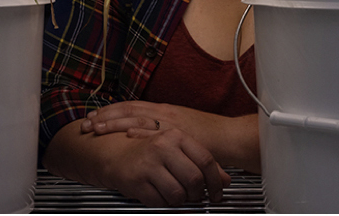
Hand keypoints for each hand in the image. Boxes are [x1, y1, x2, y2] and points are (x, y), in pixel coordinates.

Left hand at [80, 101, 260, 171]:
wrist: (231, 137)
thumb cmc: (207, 135)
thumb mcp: (179, 126)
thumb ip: (160, 128)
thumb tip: (139, 132)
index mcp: (162, 110)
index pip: (129, 106)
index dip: (109, 111)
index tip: (91, 116)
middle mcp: (164, 113)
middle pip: (127, 110)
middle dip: (104, 117)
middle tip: (85, 124)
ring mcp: (172, 123)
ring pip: (137, 118)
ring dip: (115, 123)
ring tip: (97, 128)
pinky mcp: (181, 134)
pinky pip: (159, 132)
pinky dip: (142, 132)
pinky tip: (128, 135)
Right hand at [100, 127, 229, 206]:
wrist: (113, 154)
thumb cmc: (147, 152)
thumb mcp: (176, 149)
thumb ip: (201, 162)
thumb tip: (225, 180)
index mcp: (175, 136)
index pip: (205, 161)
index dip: (215, 181)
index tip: (216, 193)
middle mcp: (161, 147)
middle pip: (194, 179)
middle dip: (197, 193)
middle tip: (194, 196)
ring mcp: (147, 164)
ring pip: (178, 194)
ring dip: (180, 200)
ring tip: (174, 194)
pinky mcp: (136, 181)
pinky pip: (160, 201)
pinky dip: (162, 203)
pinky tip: (159, 194)